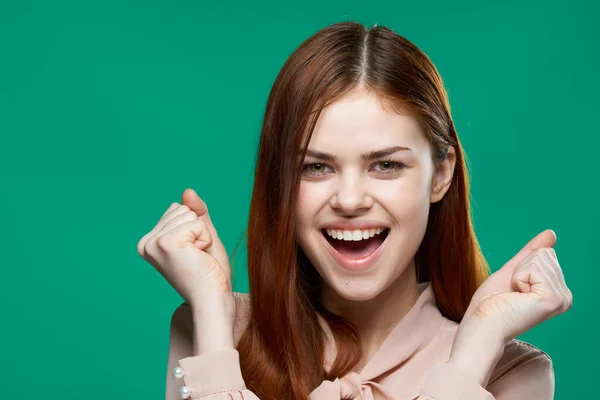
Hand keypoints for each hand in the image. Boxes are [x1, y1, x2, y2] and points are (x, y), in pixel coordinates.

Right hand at [137, 188, 231, 305]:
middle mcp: (146, 242)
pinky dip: (205, 239)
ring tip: (197, 258)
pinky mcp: (166, 243)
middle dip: (198, 230)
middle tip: (197, 257)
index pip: (178, 209)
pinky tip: (198, 258)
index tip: (192, 253)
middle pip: (182, 208)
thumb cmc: (209, 273)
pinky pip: (197, 222)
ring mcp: (154, 242)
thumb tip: (187, 191)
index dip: (195, 228)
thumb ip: (196, 213)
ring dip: (203, 236)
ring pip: (190, 214)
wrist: (212, 298)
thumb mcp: (204, 236)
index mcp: (149, 241)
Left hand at [463, 229, 572, 341]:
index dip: (521, 266)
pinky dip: (519, 278)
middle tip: (512, 293)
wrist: (482, 323)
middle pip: (544, 253)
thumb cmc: (491, 303)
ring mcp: (561, 299)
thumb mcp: (512, 271)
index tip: (514, 289)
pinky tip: (517, 297)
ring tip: (514, 296)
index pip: (545, 253)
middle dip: (520, 268)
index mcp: (557, 291)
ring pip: (540, 258)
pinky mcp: (553, 299)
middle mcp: (565, 296)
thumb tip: (550, 234)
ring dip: (518, 274)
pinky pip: (535, 267)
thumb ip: (531, 254)